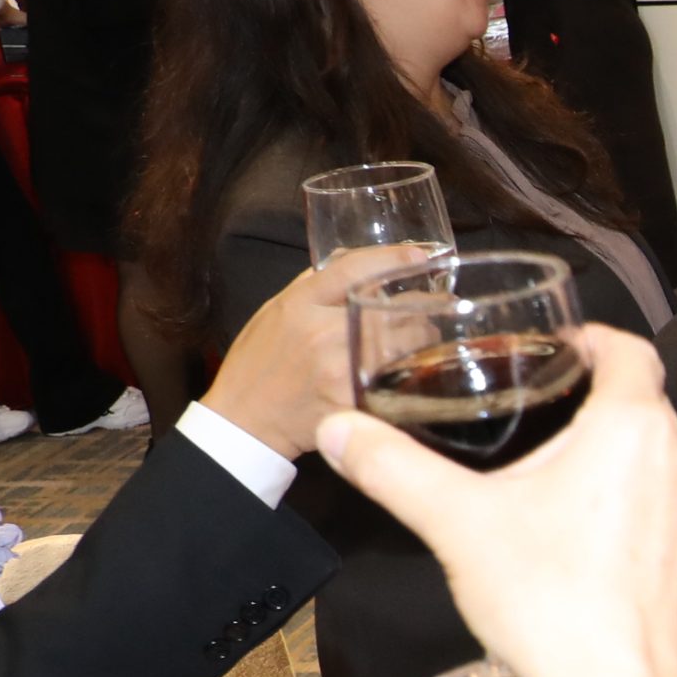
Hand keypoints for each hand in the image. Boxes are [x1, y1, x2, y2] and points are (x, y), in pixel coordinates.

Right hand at [198, 245, 437, 456]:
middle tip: (434, 308)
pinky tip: (415, 371)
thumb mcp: (276, 310)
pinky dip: (413, 375)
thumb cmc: (258, 363)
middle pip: (395, 308)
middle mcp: (324, 332)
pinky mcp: (354, 402)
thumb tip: (352, 259)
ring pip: (408, 345)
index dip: (394, 258)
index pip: (356, 268)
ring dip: (425, 340)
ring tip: (426, 340)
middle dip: (423, 307)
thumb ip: (313, 283)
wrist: (242, 420)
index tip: (420, 256)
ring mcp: (342, 369)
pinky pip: (400, 381)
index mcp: (301, 304)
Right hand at [317, 327, 676, 676]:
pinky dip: (656, 533)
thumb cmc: (545, 601)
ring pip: (671, 473)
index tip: (568, 351)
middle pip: (647, 414)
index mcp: (633, 427)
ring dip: (631, 477)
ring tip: (575, 505)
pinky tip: (612, 560)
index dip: (598, 342)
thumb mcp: (455, 522)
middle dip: (601, 419)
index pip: (630, 351)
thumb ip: (393, 467)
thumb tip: (340, 430)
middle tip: (548, 441)